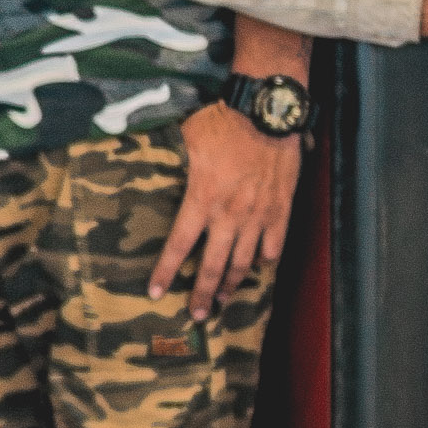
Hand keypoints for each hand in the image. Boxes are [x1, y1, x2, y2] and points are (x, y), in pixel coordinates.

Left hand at [153, 104, 302, 318]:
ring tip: (224, 299)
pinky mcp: (280, 210)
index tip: (155, 292)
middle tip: (198, 314)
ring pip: (243, 262)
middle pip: (212, 266)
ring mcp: (257, 216)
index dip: (165, 271)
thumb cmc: (224, 121)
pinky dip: (265, 260)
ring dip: (232, 284)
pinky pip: (273, 246)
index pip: (178, 245)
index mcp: (201, 199)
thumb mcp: (186, 140)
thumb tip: (147, 164)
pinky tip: (258, 267)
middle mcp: (229, 215)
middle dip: (202, 294)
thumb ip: (172, 162)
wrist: (266, 112)